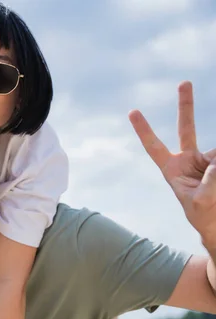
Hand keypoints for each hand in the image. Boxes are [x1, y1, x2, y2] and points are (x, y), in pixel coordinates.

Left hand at [129, 81, 215, 246]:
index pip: (154, 146)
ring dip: (215, 164)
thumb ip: (208, 182)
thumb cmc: (202, 215)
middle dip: (185, 105)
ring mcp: (206, 159)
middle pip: (186, 127)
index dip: (144, 130)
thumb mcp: (200, 201)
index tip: (132, 111)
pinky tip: (215, 177)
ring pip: (215, 152)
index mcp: (171, 169)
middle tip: (184, 82)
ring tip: (212, 183)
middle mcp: (188, 159)